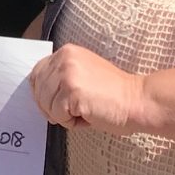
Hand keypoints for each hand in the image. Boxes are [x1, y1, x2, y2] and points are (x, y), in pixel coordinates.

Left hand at [28, 44, 143, 133]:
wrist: (137, 101)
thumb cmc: (113, 95)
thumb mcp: (83, 74)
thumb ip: (61, 77)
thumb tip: (40, 93)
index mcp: (67, 52)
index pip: (37, 73)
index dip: (42, 93)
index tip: (55, 103)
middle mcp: (65, 58)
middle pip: (38, 90)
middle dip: (51, 106)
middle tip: (73, 111)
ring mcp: (67, 74)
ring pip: (45, 104)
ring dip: (62, 115)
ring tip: (84, 111)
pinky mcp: (72, 91)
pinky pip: (56, 115)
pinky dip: (70, 122)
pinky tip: (87, 115)